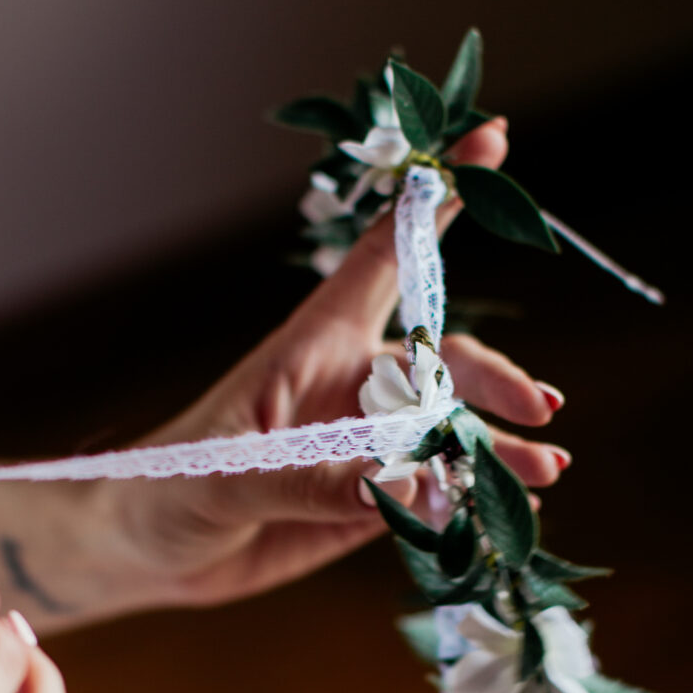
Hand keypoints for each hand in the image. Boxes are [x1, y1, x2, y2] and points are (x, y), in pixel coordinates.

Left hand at [82, 119, 569, 612]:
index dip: (435, 200)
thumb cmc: (165, 487)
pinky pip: (436, 492)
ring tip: (545, 473)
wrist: (146, 551)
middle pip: (444, 360)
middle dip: (497, 379)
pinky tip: (515, 511)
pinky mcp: (371, 501)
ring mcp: (365, 444)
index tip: (491, 141)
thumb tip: (401, 486)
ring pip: (451, 431)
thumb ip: (312, 480)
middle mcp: (351, 384)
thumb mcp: (230, 475)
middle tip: (541, 412)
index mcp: (314, 345)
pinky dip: (477, 498)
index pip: (384, 255)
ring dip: (499, 447)